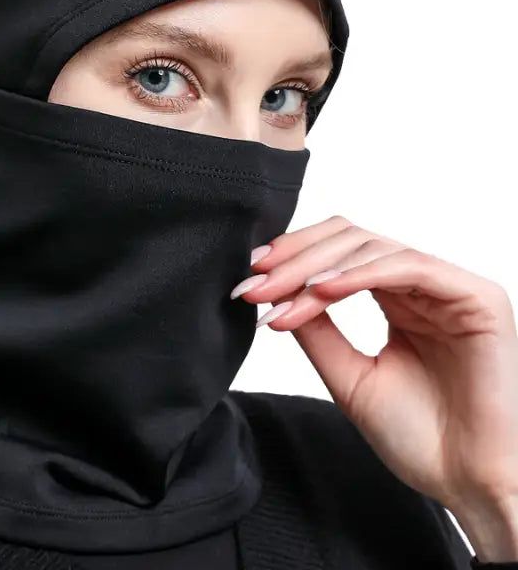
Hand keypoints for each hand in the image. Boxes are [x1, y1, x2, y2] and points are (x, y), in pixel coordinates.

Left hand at [231, 215, 517, 513]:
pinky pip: (409, 266)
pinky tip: (322, 289)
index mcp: (396, 299)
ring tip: (278, 291)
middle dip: (295, 259)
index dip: (292, 257)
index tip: (249, 280)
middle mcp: (421, 286)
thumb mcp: (349, 376)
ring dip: (316, 266)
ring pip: (372, 246)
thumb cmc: (420, 439)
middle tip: (255, 283)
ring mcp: (448, 287)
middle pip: (349, 239)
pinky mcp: (475, 297)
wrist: (469, 485)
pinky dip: (361, 273)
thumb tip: (275, 295)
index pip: (338, 253)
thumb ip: (318, 332)